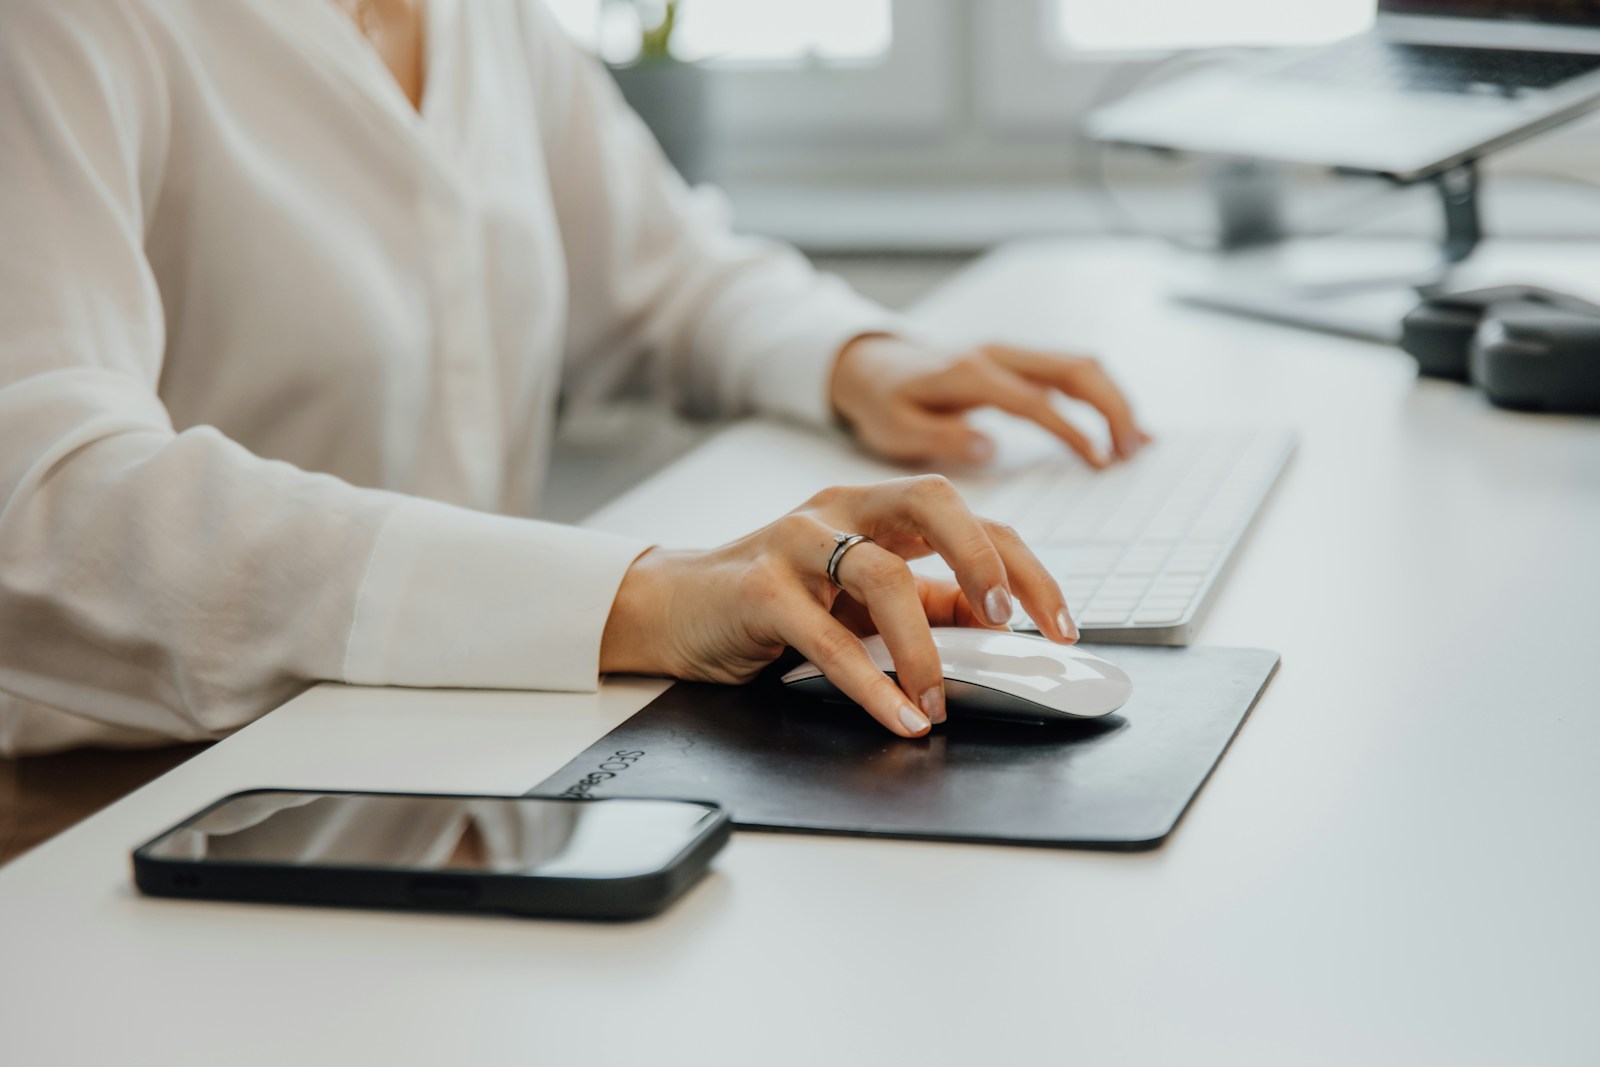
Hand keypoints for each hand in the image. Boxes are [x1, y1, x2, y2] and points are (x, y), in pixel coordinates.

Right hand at [599, 477, 1076, 737]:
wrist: (673, 608)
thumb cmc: (773, 602)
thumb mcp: (859, 600)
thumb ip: (924, 604)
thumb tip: (998, 629)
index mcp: (877, 507)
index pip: (971, 518)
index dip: (1024, 568)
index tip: (1059, 626)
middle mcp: (842, 509)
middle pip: (935, 502)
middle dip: (988, 561)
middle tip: (1012, 625)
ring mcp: (797, 541)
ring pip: (883, 575)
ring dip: (926, 648)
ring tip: (940, 703)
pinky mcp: (759, 587)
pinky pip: (826, 637)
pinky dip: (870, 684)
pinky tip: (898, 718)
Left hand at [829, 336, 1150, 468]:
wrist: (870, 365)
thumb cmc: (882, 402)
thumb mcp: (894, 428)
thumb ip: (940, 436)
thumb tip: (989, 446)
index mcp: (970, 373)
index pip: (1034, 400)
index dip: (1071, 431)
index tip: (1098, 463)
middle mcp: (997, 355)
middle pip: (1074, 368)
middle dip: (1112, 408)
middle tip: (1130, 454)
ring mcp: (1010, 355)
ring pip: (1079, 365)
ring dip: (1113, 401)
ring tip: (1135, 445)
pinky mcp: (1016, 363)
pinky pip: (1068, 372)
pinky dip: (1100, 396)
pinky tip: (1121, 426)